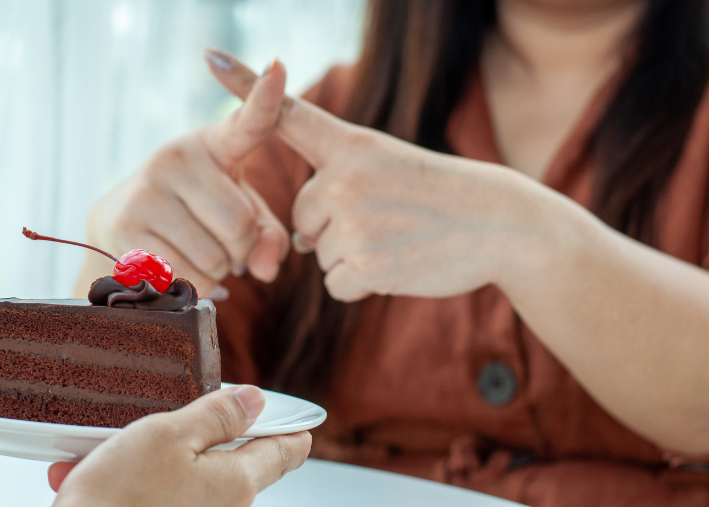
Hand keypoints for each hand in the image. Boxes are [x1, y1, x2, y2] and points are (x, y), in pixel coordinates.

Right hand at [47, 386, 310, 506]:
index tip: (300, 427)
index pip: (283, 452)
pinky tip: (86, 477)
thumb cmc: (119, 498)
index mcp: (236, 481)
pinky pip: (152, 499)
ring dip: (145, 460)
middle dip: (196, 436)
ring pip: (181, 478)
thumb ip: (215, 415)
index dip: (291, 432)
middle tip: (167, 419)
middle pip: (230, 462)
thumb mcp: (167, 435)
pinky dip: (125, 486)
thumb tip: (254, 400)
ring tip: (103, 453)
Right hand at [77, 50, 290, 298]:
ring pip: (213, 258)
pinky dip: (191, 285)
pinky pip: (183, 275)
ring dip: (216, 272)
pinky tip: (176, 266)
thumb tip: (265, 270)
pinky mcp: (123, 224)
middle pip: (240, 227)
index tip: (279, 67)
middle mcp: (176, 156)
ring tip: (196, 252)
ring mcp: (146, 188)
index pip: (248, 122)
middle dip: (239, 251)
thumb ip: (267, 236)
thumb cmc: (198, 215)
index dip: (266, 97)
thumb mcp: (240, 214)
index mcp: (214, 144)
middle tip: (221, 245)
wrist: (120, 223)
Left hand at [208, 52, 557, 301]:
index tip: (211, 53)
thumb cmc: (440, 197)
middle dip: (333, 229)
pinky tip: (397, 263)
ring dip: (352, 256)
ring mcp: (354, 222)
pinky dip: (362, 282)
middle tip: (388, 218)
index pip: (291, 114)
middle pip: (302, 218)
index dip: (248, 85)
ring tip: (399, 238)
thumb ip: (338, 184)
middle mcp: (345, 179)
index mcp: (352, 147)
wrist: (498, 224)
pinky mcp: (365, 264)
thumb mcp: (389, 166)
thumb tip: (298, 238)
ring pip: (318, 254)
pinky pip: (335, 283)